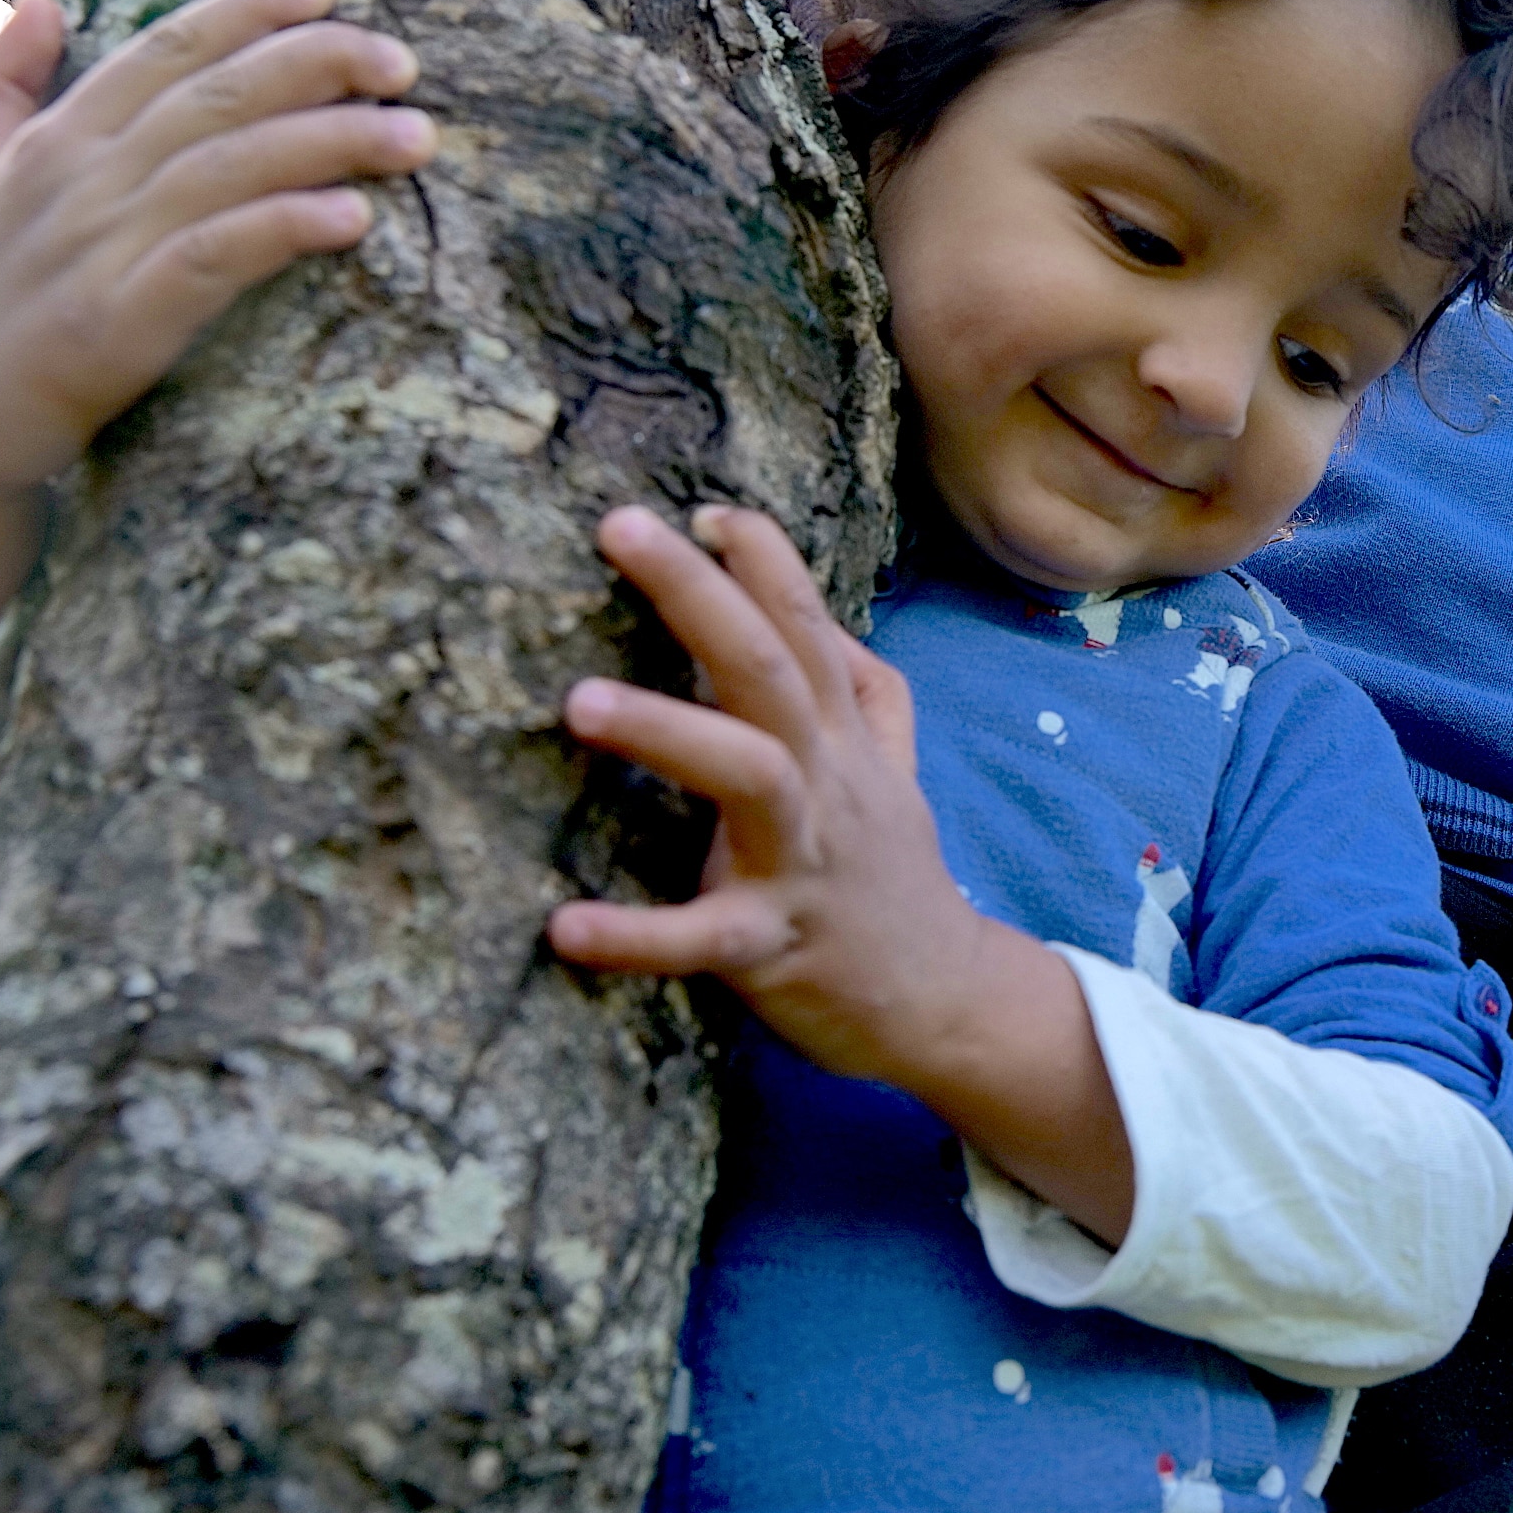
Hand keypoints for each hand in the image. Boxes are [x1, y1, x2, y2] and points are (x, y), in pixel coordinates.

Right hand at [0, 0, 432, 641]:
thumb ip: (3, 86)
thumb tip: (41, 1)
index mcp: (59, 139)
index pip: (163, 52)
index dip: (244, 14)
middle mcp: (81, 179)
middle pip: (214, 99)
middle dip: (315, 67)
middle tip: (404, 61)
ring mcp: (98, 248)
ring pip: (229, 171)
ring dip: (330, 144)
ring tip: (414, 135)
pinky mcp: (118, 323)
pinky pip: (212, 261)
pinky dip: (282, 230)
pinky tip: (353, 217)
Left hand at [550, 506, 1136, 1238]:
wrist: (948, 1004)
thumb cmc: (893, 881)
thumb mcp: (892, 774)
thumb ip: (865, 694)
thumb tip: (822, 616)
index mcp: (845, 741)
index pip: (809, 627)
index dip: (764, 561)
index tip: (701, 508)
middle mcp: (830, 784)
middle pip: (773, 669)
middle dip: (699, 594)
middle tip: (619, 526)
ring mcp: (806, 861)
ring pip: (750, 776)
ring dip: (669, 731)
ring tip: (576, 701)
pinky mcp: (776, 946)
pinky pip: (704, 938)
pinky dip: (638, 933)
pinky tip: (565, 925)